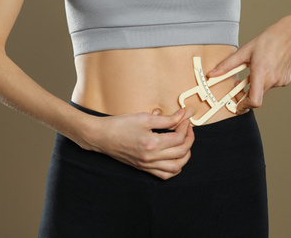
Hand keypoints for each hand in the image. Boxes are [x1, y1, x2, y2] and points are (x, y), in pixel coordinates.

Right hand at [77, 108, 194, 179]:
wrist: (101, 136)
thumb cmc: (120, 125)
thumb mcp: (144, 118)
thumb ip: (167, 118)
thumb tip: (183, 115)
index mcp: (151, 143)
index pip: (178, 138)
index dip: (185, 127)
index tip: (185, 119)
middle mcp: (150, 157)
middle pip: (181, 152)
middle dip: (189, 139)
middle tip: (187, 128)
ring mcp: (147, 165)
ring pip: (176, 167)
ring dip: (185, 156)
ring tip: (185, 144)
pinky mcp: (143, 168)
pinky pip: (164, 175)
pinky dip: (174, 168)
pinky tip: (176, 158)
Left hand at [207, 18, 290, 113]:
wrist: (290, 35)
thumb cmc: (268, 40)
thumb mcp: (244, 51)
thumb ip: (227, 65)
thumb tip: (212, 74)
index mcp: (261, 73)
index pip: (254, 101)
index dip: (244, 106)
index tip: (237, 106)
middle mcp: (273, 79)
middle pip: (256, 97)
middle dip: (245, 95)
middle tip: (238, 85)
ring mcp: (281, 81)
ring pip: (263, 91)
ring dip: (255, 86)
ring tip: (253, 71)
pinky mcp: (285, 81)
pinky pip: (271, 86)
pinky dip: (265, 81)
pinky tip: (265, 69)